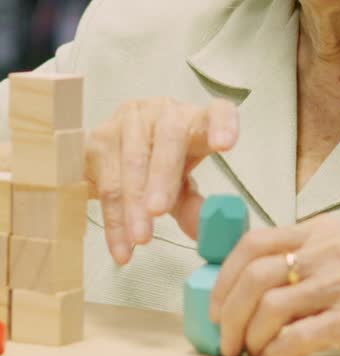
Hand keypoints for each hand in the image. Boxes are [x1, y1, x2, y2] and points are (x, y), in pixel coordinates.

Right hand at [85, 97, 237, 263]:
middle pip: (167, 140)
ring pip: (131, 163)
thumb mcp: (182, 186)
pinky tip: (121, 245)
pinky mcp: (98, 138)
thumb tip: (202, 231)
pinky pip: (106, 182)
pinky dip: (114, 220)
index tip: (224, 145)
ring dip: (134, 206)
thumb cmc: (161, 166)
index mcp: (195, 120)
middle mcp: (162, 112)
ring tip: (140, 239)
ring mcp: (128, 120)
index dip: (222, 124)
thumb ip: (193, 207)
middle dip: (162, 179)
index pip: (217, 111)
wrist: (115, 155)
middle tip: (159, 212)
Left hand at [209, 215, 339, 355]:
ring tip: (249, 353)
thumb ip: (307, 256)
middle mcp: (330, 252)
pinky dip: (275, 355)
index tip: (215, 303)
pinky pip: (295, 339)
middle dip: (225, 312)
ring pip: (268, 308)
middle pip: (253, 276)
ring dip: (248, 337)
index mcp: (323, 231)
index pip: (253, 242)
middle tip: (223, 338)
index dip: (223, 276)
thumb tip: (250, 283)